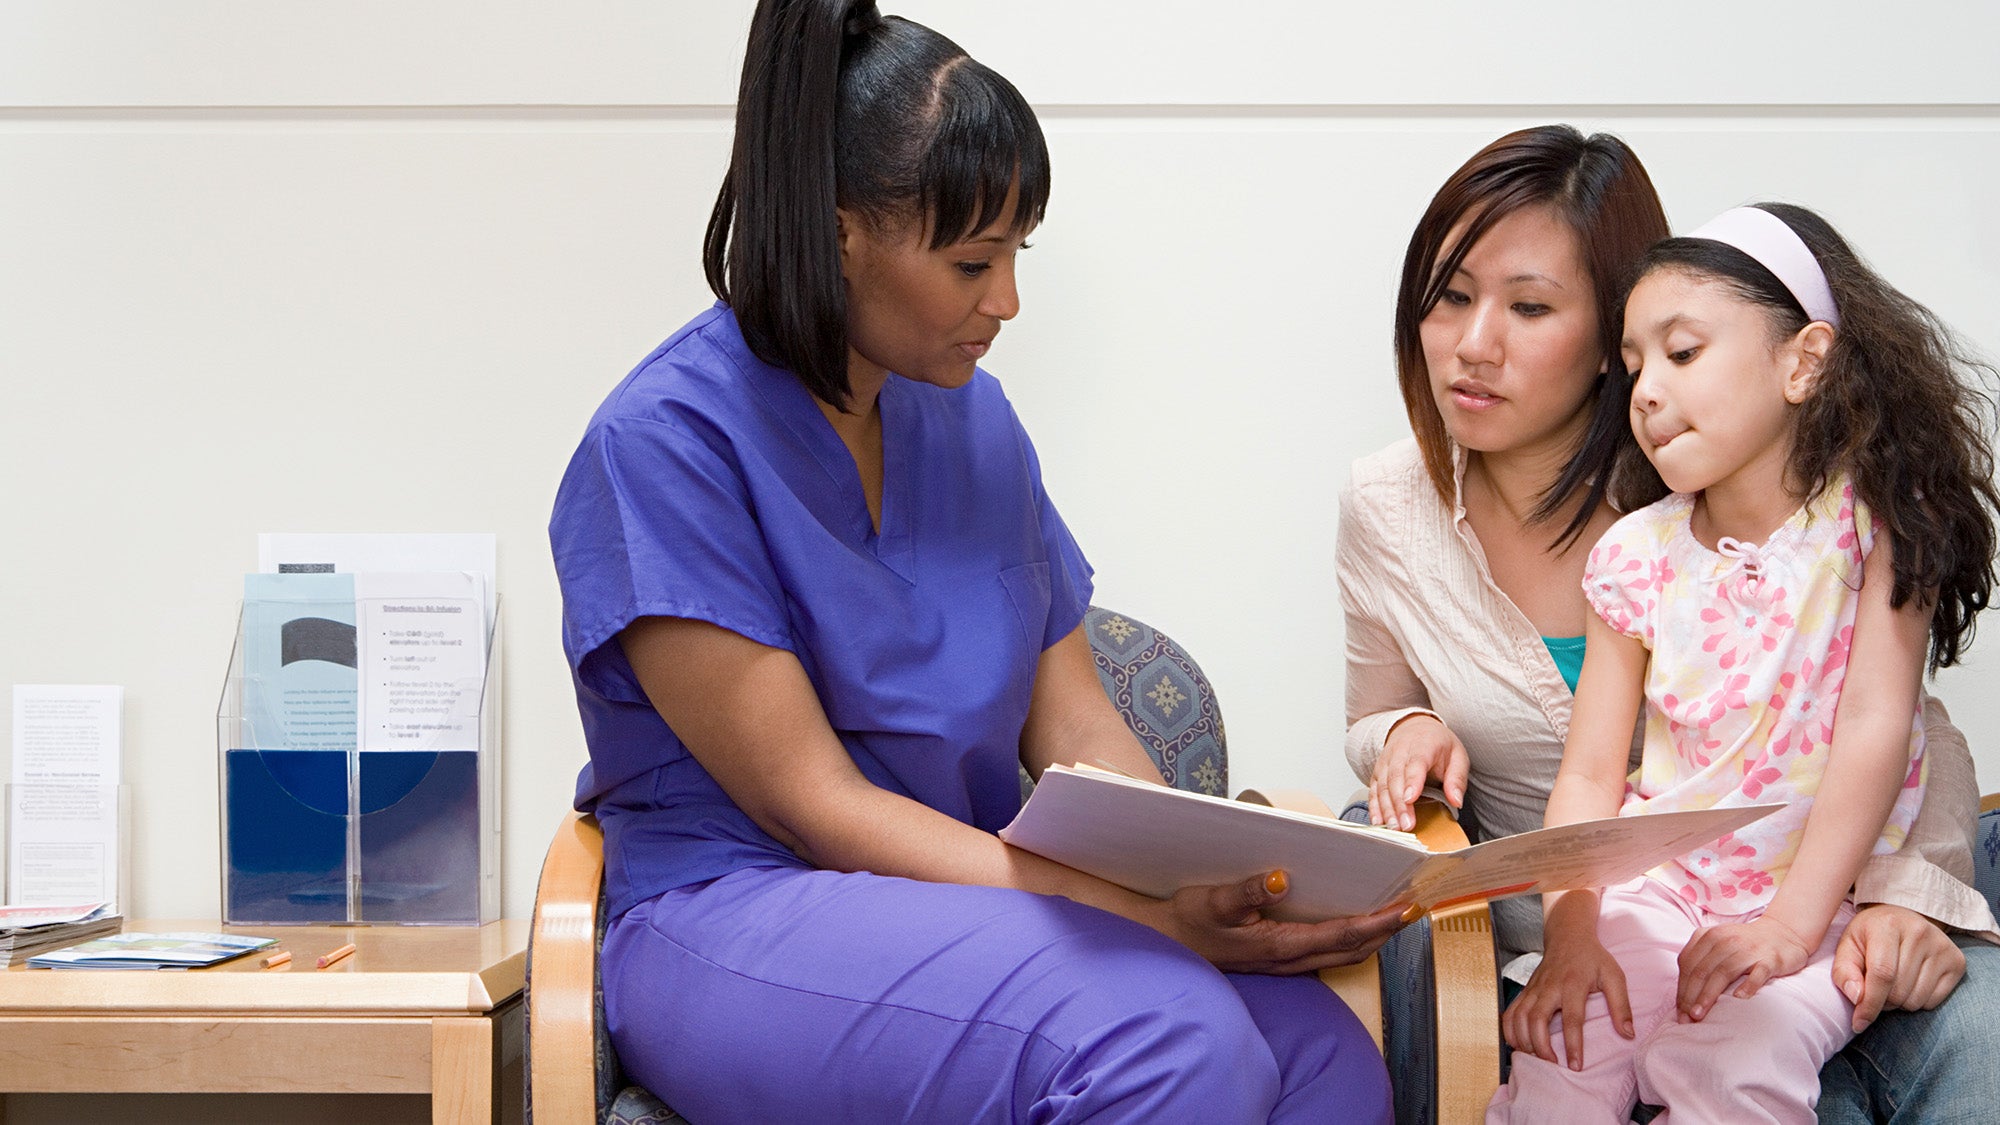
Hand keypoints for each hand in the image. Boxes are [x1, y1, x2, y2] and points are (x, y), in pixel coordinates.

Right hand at [1154, 870, 1407, 973]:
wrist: (1167, 941)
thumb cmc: (1189, 920)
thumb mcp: (1212, 900)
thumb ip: (1247, 891)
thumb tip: (1281, 879)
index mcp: (1279, 945)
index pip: (1343, 935)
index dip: (1379, 922)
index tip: (1408, 908)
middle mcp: (1289, 960)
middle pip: (1353, 950)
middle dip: (1387, 931)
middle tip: (1416, 907)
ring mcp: (1285, 964)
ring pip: (1343, 955)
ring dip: (1373, 937)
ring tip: (1395, 914)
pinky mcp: (1280, 959)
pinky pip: (1327, 953)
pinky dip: (1351, 939)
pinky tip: (1355, 922)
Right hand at [1369, 714, 1468, 829]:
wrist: (1414, 728)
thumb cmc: (1437, 744)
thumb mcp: (1457, 756)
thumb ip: (1457, 778)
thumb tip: (1457, 801)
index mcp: (1423, 745)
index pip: (1415, 763)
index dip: (1412, 781)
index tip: (1411, 799)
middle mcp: (1400, 752)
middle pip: (1395, 778)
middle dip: (1399, 804)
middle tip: (1407, 825)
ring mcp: (1386, 761)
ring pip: (1382, 785)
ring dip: (1386, 808)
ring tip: (1394, 827)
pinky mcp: (1377, 771)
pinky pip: (1373, 789)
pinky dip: (1374, 806)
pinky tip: (1378, 821)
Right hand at [1502, 910, 1632, 1069]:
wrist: (1567, 936)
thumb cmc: (1593, 958)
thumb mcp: (1614, 976)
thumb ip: (1621, 1005)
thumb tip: (1628, 1034)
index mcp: (1573, 984)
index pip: (1571, 1019)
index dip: (1573, 1044)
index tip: (1576, 1066)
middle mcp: (1549, 987)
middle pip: (1537, 1020)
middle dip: (1541, 1046)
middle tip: (1552, 1064)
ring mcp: (1533, 989)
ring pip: (1519, 1017)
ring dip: (1524, 1041)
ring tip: (1537, 1058)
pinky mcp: (1525, 991)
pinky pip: (1510, 1013)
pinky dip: (1510, 1031)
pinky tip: (1519, 1045)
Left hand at [1676, 916, 1812, 1021]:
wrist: (1783, 934)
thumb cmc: (1745, 945)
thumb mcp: (1717, 944)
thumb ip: (1700, 960)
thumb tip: (1683, 993)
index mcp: (1709, 936)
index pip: (1687, 964)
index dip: (1681, 989)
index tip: (1679, 1012)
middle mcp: (1726, 940)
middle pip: (1702, 970)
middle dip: (1690, 997)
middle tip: (1687, 1019)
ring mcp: (1748, 949)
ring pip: (1723, 972)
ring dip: (1708, 995)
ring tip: (1699, 1014)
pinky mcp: (1770, 959)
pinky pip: (1758, 973)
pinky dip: (1748, 985)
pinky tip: (1739, 998)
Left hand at [1832, 903, 1965, 1031]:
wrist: (1902, 918)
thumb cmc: (1870, 936)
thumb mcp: (1848, 946)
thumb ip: (1845, 971)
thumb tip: (1856, 998)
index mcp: (1888, 925)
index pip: (1882, 974)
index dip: (1869, 1004)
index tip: (1858, 1024)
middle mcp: (1919, 933)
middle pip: (1898, 991)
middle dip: (1882, 1002)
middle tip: (1875, 990)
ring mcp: (1942, 947)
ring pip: (1916, 1000)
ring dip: (1899, 1003)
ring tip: (1893, 984)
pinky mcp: (1957, 962)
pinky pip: (1933, 1002)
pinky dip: (1917, 1001)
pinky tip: (1911, 983)